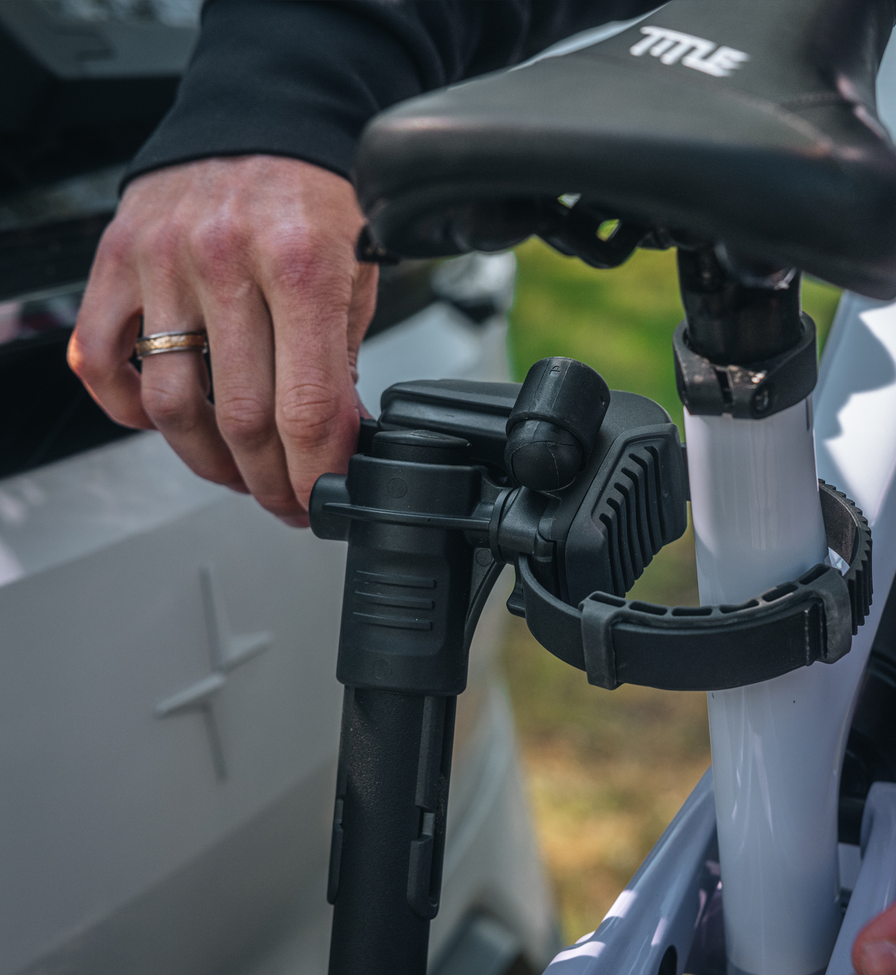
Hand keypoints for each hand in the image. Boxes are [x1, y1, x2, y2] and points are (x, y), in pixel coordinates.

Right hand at [69, 155, 377, 525]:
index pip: (305, 408)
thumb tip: (334, 441)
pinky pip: (102, 360)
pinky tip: (167, 421)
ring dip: (206, 460)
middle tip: (285, 500)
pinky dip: (128, 408)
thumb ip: (340, 360)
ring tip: (236, 473)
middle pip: (240, 419)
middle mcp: (225, 261)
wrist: (263, 116)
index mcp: (302, 265)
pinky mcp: (117, 259)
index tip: (320, 501)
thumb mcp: (357, 274)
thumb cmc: (318, 195)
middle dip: (269, 482)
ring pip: (172, 405)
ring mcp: (162, 261)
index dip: (314, 474)